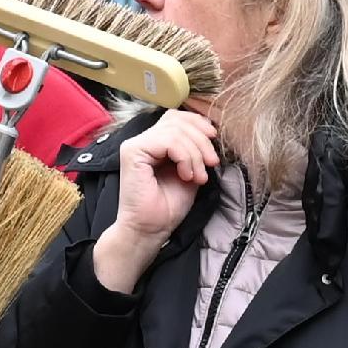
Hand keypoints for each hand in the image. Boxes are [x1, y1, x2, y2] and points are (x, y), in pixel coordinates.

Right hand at [91, 109, 222, 295]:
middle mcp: (143, 139)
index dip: (199, 124)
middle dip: (202, 141)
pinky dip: (184, 157)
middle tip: (212, 164)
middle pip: (178, 120)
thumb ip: (194, 150)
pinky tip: (187, 176)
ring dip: (195, 154)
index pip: (177, 117)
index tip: (214, 141)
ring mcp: (136, 144)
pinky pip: (168, 141)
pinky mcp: (133, 152)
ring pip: (175, 130)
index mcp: (155, 142)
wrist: (151, 229)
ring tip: (198, 176)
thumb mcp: (190, 170)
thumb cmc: (168, 206)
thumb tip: (210, 133)